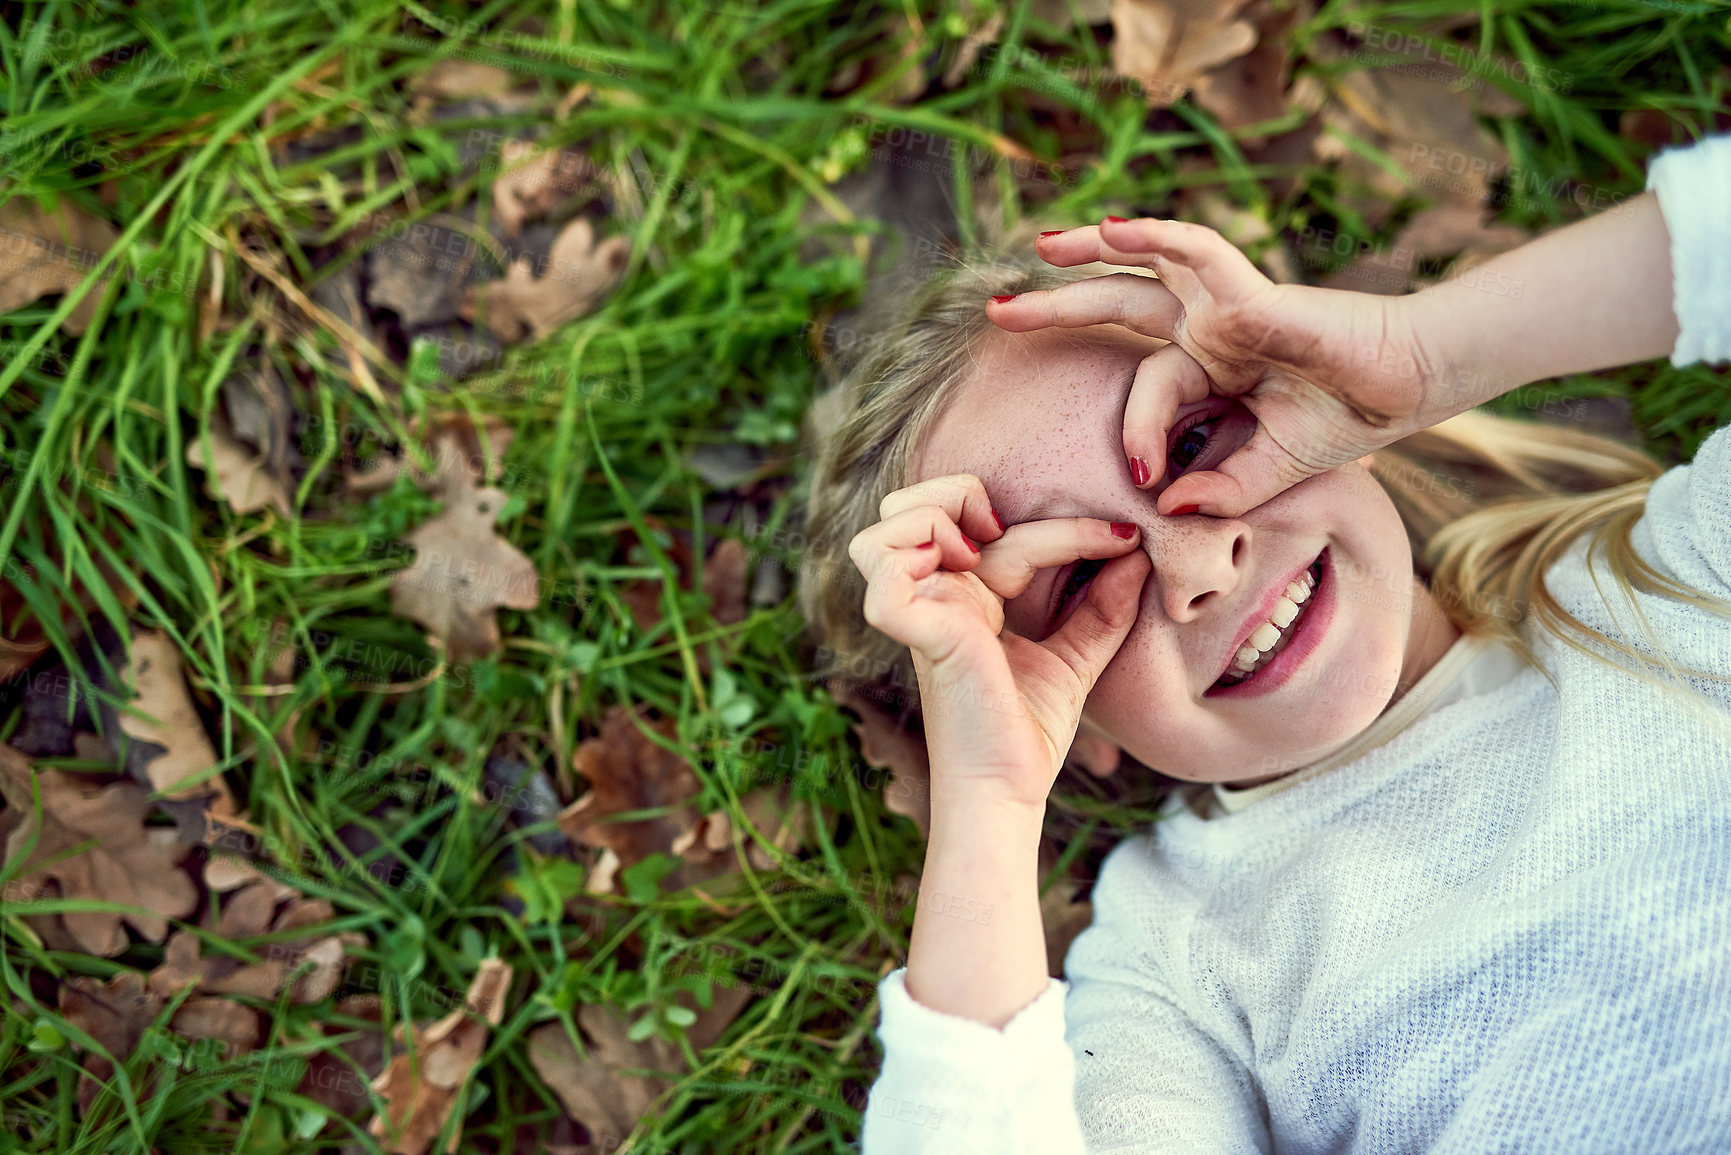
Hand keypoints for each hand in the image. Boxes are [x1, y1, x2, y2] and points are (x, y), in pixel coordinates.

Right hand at [847, 473, 1149, 810]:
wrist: (1012, 791)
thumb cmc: (1028, 735)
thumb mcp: (1075, 660)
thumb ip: (1103, 610)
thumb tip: (1137, 555)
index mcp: (963, 601)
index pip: (995, 530)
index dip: (1062, 523)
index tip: (1124, 540)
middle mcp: (934, 600)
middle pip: (910, 505)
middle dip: (958, 493)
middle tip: (1004, 532)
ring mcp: (920, 615)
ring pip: (881, 530)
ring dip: (932, 517)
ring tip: (977, 549)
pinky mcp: (918, 635)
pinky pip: (882, 575)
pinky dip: (914, 556)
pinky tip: (963, 569)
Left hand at [989, 217, 1468, 518]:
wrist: (1413, 389)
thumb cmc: (1348, 421)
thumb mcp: (1270, 469)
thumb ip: (1219, 489)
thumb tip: (1167, 504)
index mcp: (1210, 367)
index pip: (1147, 389)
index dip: (1141, 433)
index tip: (1145, 478)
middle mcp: (1209, 328)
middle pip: (1118, 308)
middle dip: (1057, 309)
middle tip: (997, 312)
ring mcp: (1227, 303)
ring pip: (1143, 267)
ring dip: (1088, 255)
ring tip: (1039, 247)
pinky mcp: (1252, 289)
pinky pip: (1194, 250)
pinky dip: (1152, 236)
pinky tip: (1107, 228)